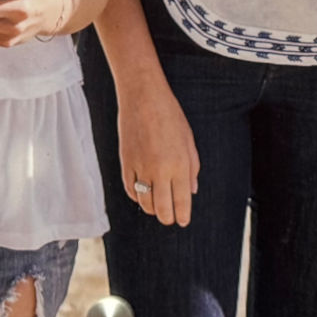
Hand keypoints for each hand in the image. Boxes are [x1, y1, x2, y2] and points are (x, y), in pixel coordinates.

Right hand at [118, 75, 199, 225]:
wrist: (142, 96)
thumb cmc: (170, 115)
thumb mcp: (188, 140)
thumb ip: (192, 168)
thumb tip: (191, 191)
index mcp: (179, 164)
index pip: (181, 201)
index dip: (183, 215)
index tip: (183, 221)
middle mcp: (159, 170)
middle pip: (162, 208)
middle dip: (168, 218)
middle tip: (170, 218)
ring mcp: (140, 167)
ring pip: (144, 202)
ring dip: (152, 209)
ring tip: (158, 208)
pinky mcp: (125, 162)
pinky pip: (129, 189)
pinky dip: (136, 196)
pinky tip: (143, 194)